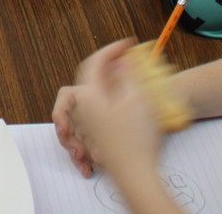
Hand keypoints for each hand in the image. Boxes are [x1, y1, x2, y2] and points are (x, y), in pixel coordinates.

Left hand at [58, 40, 164, 180]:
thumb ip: (127, 74)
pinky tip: (125, 105)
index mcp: (89, 96)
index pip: (94, 62)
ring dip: (104, 85)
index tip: (127, 45)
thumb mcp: (137, 97)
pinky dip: (108, 102)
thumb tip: (120, 62)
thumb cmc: (135, 139)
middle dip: (102, 67)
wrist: (136, 176)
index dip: (111, 49)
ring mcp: (88, 125)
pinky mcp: (96, 137)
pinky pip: (94, 113)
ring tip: (124, 82)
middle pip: (86, 78)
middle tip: (122, 62)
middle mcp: (83, 110)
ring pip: (88, 96)